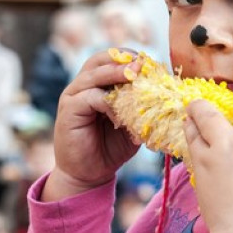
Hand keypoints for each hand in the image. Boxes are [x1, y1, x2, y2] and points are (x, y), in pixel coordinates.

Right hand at [43, 50, 140, 199]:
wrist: (89, 174)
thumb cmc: (111, 147)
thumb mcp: (132, 122)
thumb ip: (141, 105)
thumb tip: (164, 92)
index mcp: (98, 84)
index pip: (113, 59)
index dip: (132, 59)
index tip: (153, 66)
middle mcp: (83, 85)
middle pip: (101, 59)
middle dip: (124, 60)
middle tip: (143, 66)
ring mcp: (73, 96)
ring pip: (94, 74)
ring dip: (117, 74)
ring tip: (136, 78)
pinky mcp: (68, 110)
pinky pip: (90, 97)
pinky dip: (109, 103)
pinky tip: (121, 116)